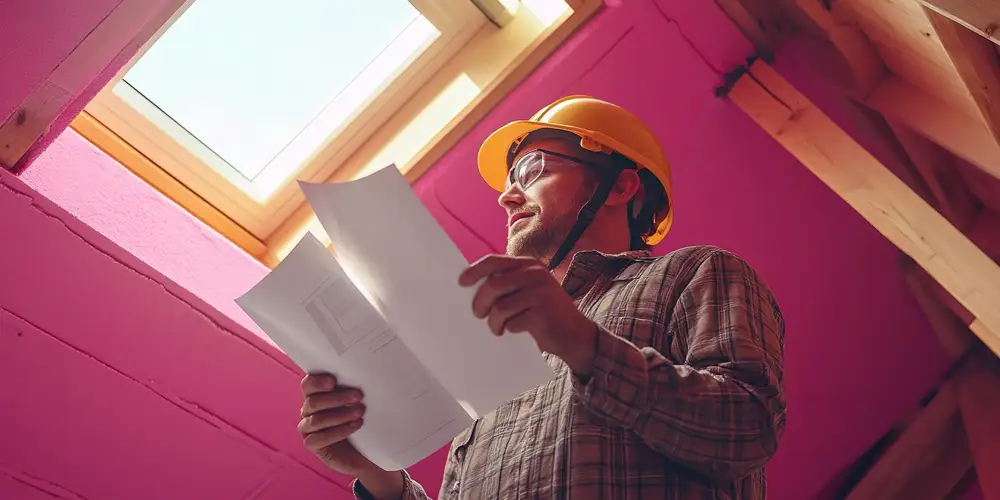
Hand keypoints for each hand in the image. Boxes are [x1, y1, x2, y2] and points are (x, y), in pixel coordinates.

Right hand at [298, 374, 402, 498]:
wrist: (362, 450)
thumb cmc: (358, 418)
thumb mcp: (356, 401)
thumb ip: (352, 389)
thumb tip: (367, 374)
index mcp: (315, 395)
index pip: (308, 385)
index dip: (317, 382)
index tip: (333, 381)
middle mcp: (308, 411)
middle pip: (313, 402)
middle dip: (337, 398)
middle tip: (358, 396)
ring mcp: (308, 429)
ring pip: (316, 420)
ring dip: (340, 415)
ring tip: (360, 412)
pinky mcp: (312, 444)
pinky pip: (319, 438)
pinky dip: (339, 431)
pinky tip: (355, 426)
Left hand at [459, 255, 597, 374]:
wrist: (575, 334)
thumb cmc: (544, 313)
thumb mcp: (528, 290)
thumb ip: (506, 284)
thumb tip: (470, 288)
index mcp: (529, 265)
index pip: (494, 261)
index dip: (474, 271)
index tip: (461, 283)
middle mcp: (535, 274)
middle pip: (493, 285)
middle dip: (480, 302)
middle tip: (478, 314)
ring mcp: (540, 293)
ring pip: (500, 307)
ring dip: (494, 322)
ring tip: (498, 328)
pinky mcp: (542, 313)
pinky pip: (512, 323)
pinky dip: (510, 330)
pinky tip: (516, 331)